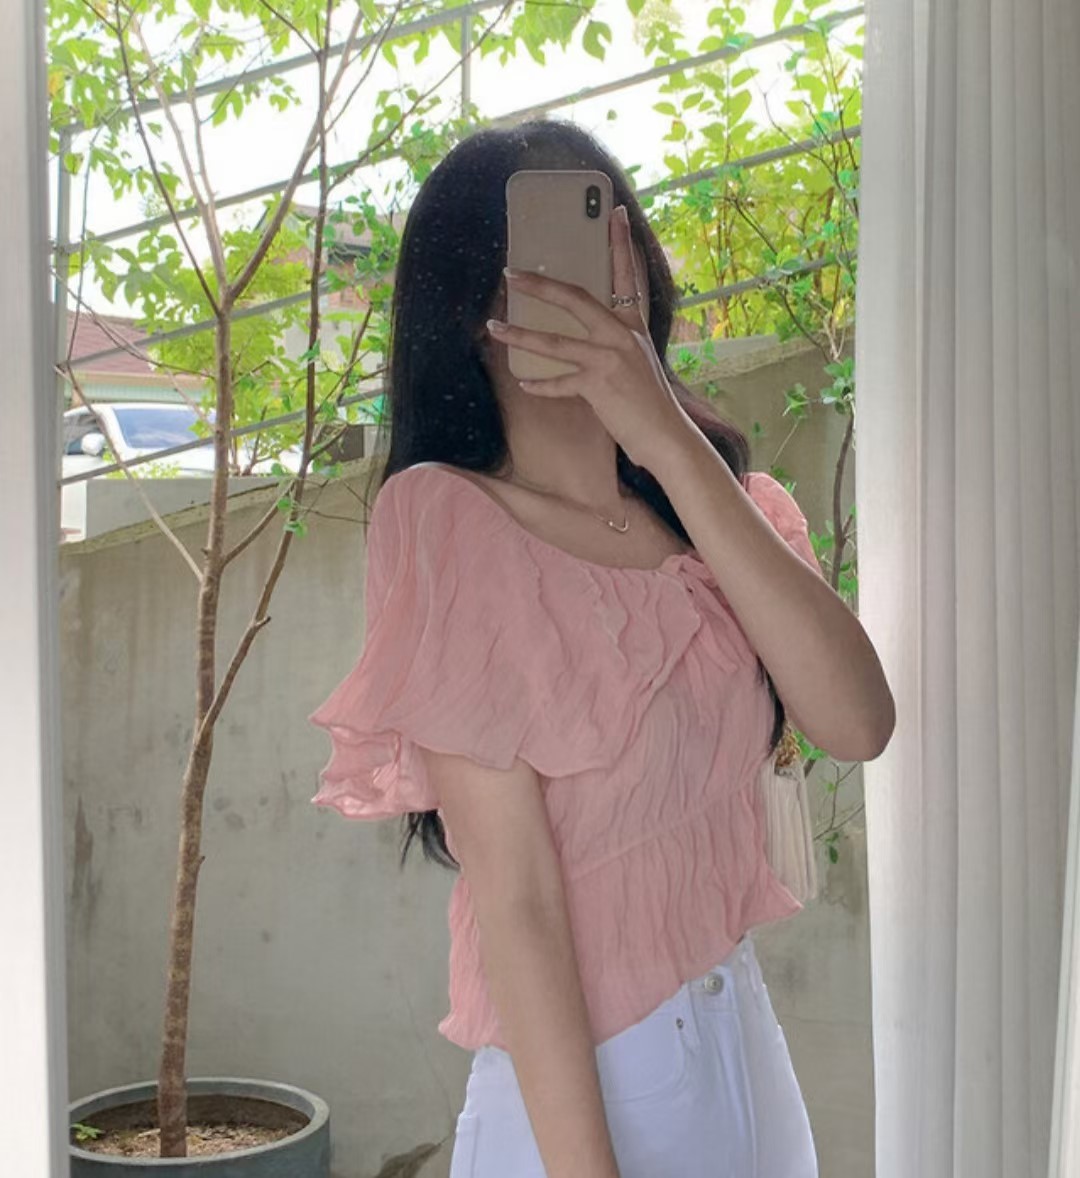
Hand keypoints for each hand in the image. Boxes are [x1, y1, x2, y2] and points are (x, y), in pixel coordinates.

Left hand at [485, 204, 693, 471]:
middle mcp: (622, 336)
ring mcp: (610, 359)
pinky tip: (524, 383)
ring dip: (519, 335)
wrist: (665, 436)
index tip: (612, 211)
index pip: (626, 275)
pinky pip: (559, 382)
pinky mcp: (598, 385)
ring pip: (555, 342)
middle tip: (511, 273)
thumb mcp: (636, 362)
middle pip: (576, 299)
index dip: (619, 243)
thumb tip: (583, 335)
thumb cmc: (649, 403)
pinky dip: (540, 384)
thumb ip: (613, 343)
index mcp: (632, 325)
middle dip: (540, 286)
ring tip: (494, 327)